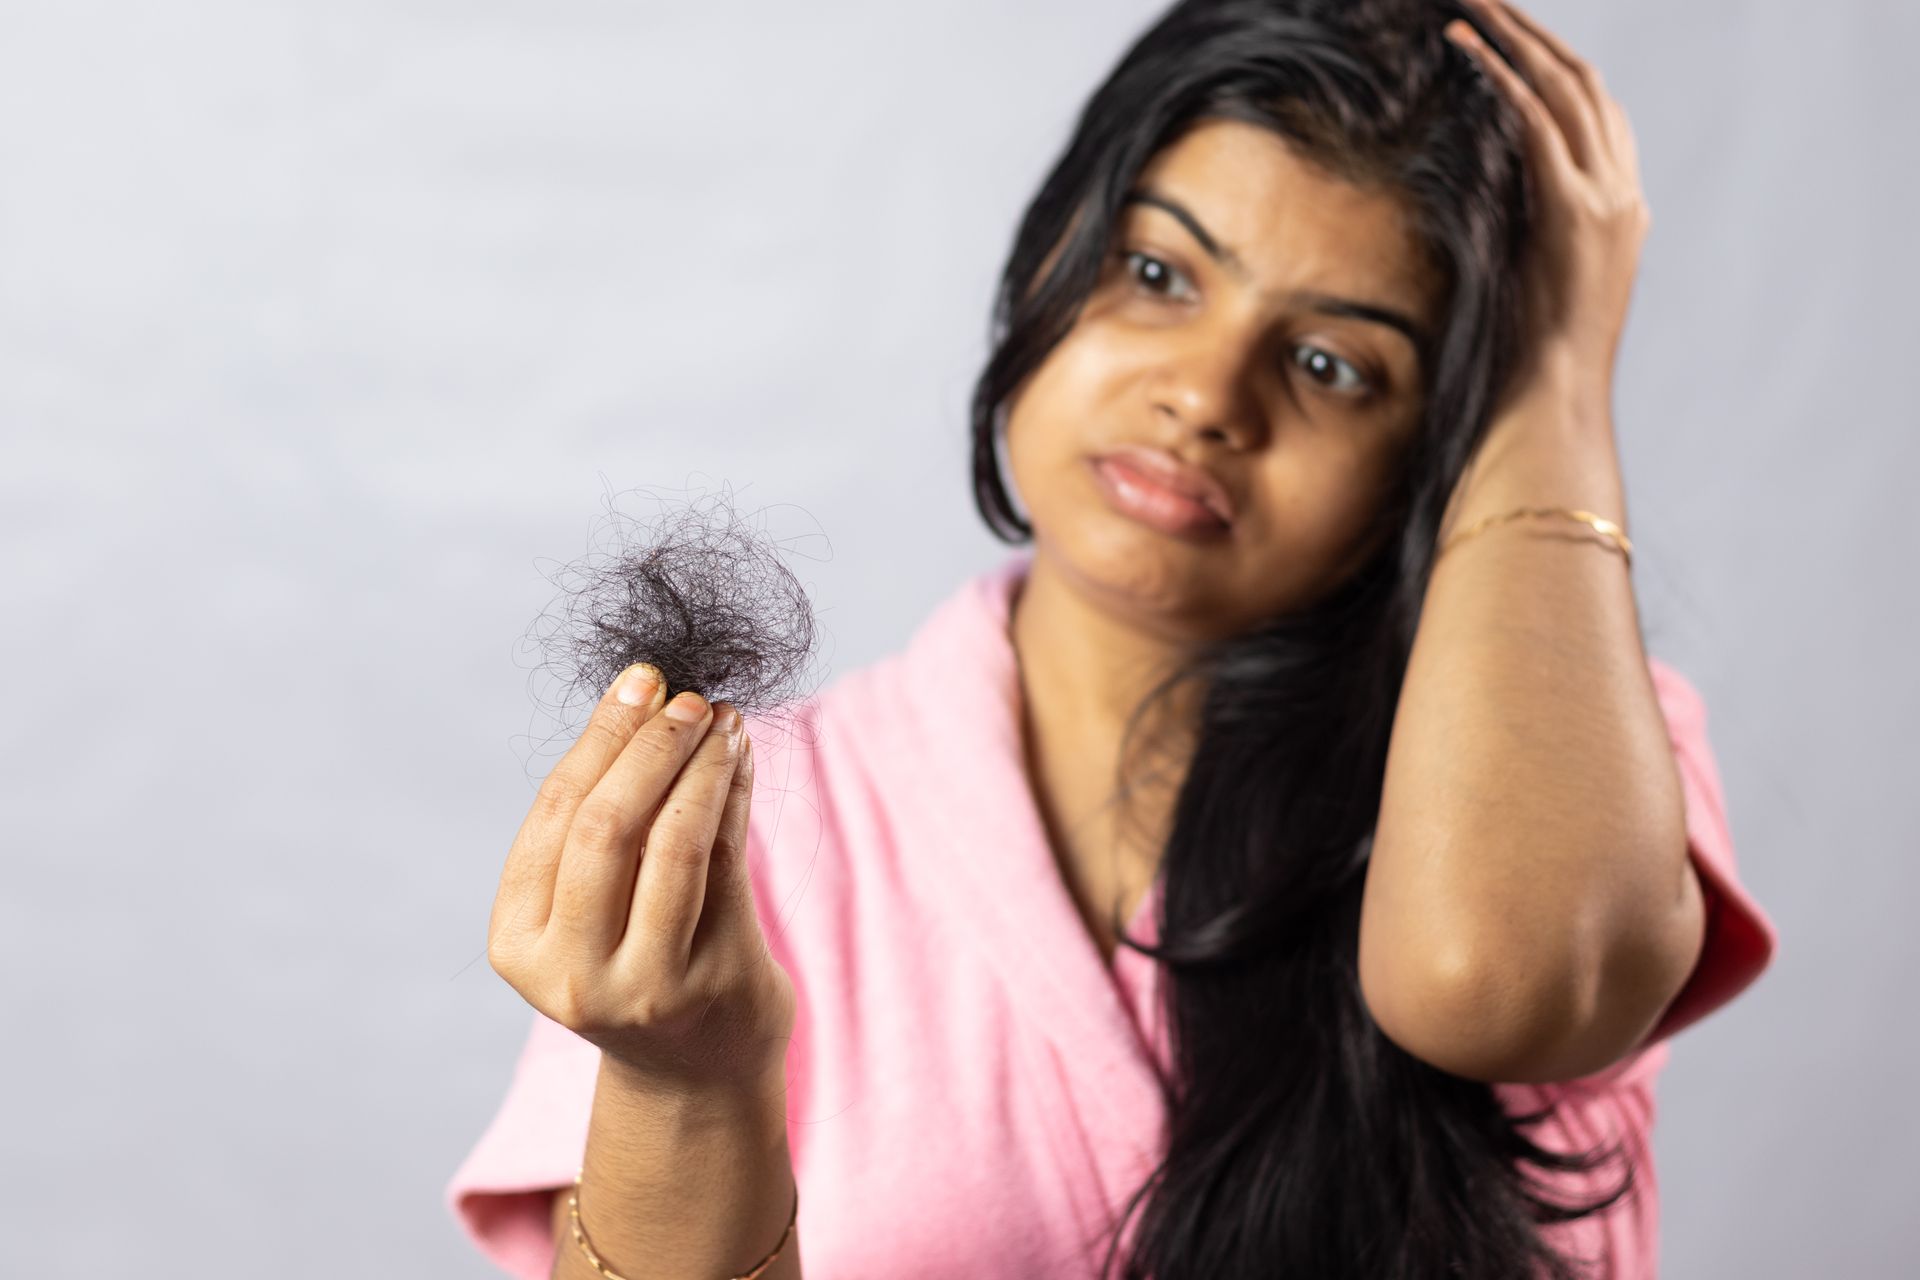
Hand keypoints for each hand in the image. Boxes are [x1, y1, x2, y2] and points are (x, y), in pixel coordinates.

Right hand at [487, 666, 794, 1097]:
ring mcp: (645, 984)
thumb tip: (648, 701)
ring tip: (721, 717)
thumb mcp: (590, 907)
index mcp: (519, 943)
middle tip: (687, 695)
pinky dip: (732, 797)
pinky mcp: (714, 982)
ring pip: (673, 844)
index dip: (600, 738)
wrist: (693, 1074)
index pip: (556, 816)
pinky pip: (727, 865)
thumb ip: (602, 822)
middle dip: (650, 746)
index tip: (639, 679)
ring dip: (701, 765)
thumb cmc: (634, 964)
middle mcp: (571, 972)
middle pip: (607, 827)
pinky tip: (740, 755)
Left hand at [1446, 0, 1649, 414]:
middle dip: (1534, 34)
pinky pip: (1535, 122)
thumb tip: (1482, 214)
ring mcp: (1607, 203)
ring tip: (1468, 4)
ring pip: (1563, 88)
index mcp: (1620, 213)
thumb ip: (1526, 240)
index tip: (1510, 35)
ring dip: (1513, 37)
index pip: (1596, 114)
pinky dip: (1500, 75)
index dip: (1553, 66)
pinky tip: (1463, 45)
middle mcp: (1623, 197)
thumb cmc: (1527, 365)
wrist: (1552, 407)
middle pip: (1583, 84)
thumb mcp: (1532, 287)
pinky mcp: (1575, 214)